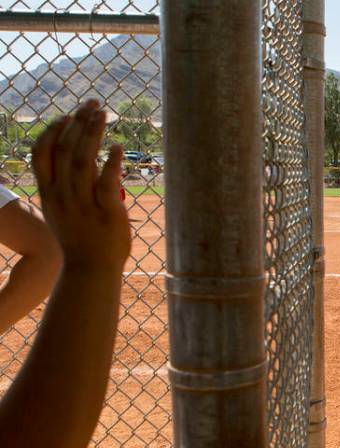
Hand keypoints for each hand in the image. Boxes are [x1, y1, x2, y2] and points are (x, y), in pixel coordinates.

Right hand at [31, 100, 130, 271]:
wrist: (90, 271)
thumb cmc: (81, 242)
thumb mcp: (63, 212)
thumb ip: (67, 187)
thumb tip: (79, 163)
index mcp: (49, 194)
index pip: (42, 153)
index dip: (53, 131)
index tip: (67, 115)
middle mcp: (62, 195)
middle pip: (64, 150)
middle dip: (77, 123)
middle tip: (92, 104)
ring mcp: (82, 204)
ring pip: (82, 160)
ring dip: (92, 134)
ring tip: (103, 114)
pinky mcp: (105, 212)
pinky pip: (106, 182)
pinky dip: (111, 162)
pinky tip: (118, 147)